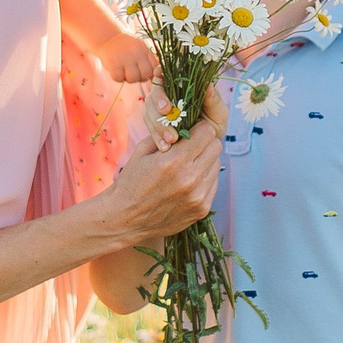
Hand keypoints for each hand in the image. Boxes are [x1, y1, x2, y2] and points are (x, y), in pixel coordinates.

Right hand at [98, 28, 159, 85]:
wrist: (108, 38)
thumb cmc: (126, 47)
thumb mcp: (140, 49)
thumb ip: (149, 61)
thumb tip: (156, 77)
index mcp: (145, 49)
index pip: (154, 68)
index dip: (150, 74)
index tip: (144, 74)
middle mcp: (136, 52)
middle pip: (145, 75)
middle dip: (140, 78)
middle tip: (132, 72)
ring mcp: (125, 58)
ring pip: (132, 79)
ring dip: (128, 78)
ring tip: (124, 71)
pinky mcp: (113, 63)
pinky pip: (119, 79)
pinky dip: (117, 77)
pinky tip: (116, 70)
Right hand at [107, 83, 227, 243]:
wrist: (125, 220)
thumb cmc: (131, 183)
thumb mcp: (142, 152)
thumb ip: (166, 135)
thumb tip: (186, 123)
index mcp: (173, 161)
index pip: (206, 132)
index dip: (199, 128)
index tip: (191, 131)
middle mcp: (189, 179)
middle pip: (216, 146)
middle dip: (204, 142)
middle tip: (192, 146)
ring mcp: (198, 196)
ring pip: (217, 164)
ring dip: (205, 161)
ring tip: (188, 165)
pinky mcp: (201, 209)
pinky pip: (213, 183)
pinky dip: (204, 178)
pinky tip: (189, 181)